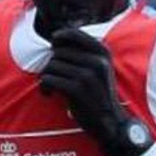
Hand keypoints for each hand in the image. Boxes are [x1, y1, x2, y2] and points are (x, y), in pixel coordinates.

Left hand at [40, 29, 148, 155]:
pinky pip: (48, 79)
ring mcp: (87, 75)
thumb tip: (55, 38)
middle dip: (51, 64)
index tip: (54, 45)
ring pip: (51, 65)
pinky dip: (44, 87)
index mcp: (103, 52)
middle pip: (58, 52)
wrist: (110, 122)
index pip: (74, 33)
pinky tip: (49, 94)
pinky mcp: (77, 90)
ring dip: (46, 76)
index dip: (59, 37)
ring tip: (51, 87)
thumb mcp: (99, 68)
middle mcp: (97, 61)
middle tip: (53, 76)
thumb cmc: (98, 94)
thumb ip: (84, 52)